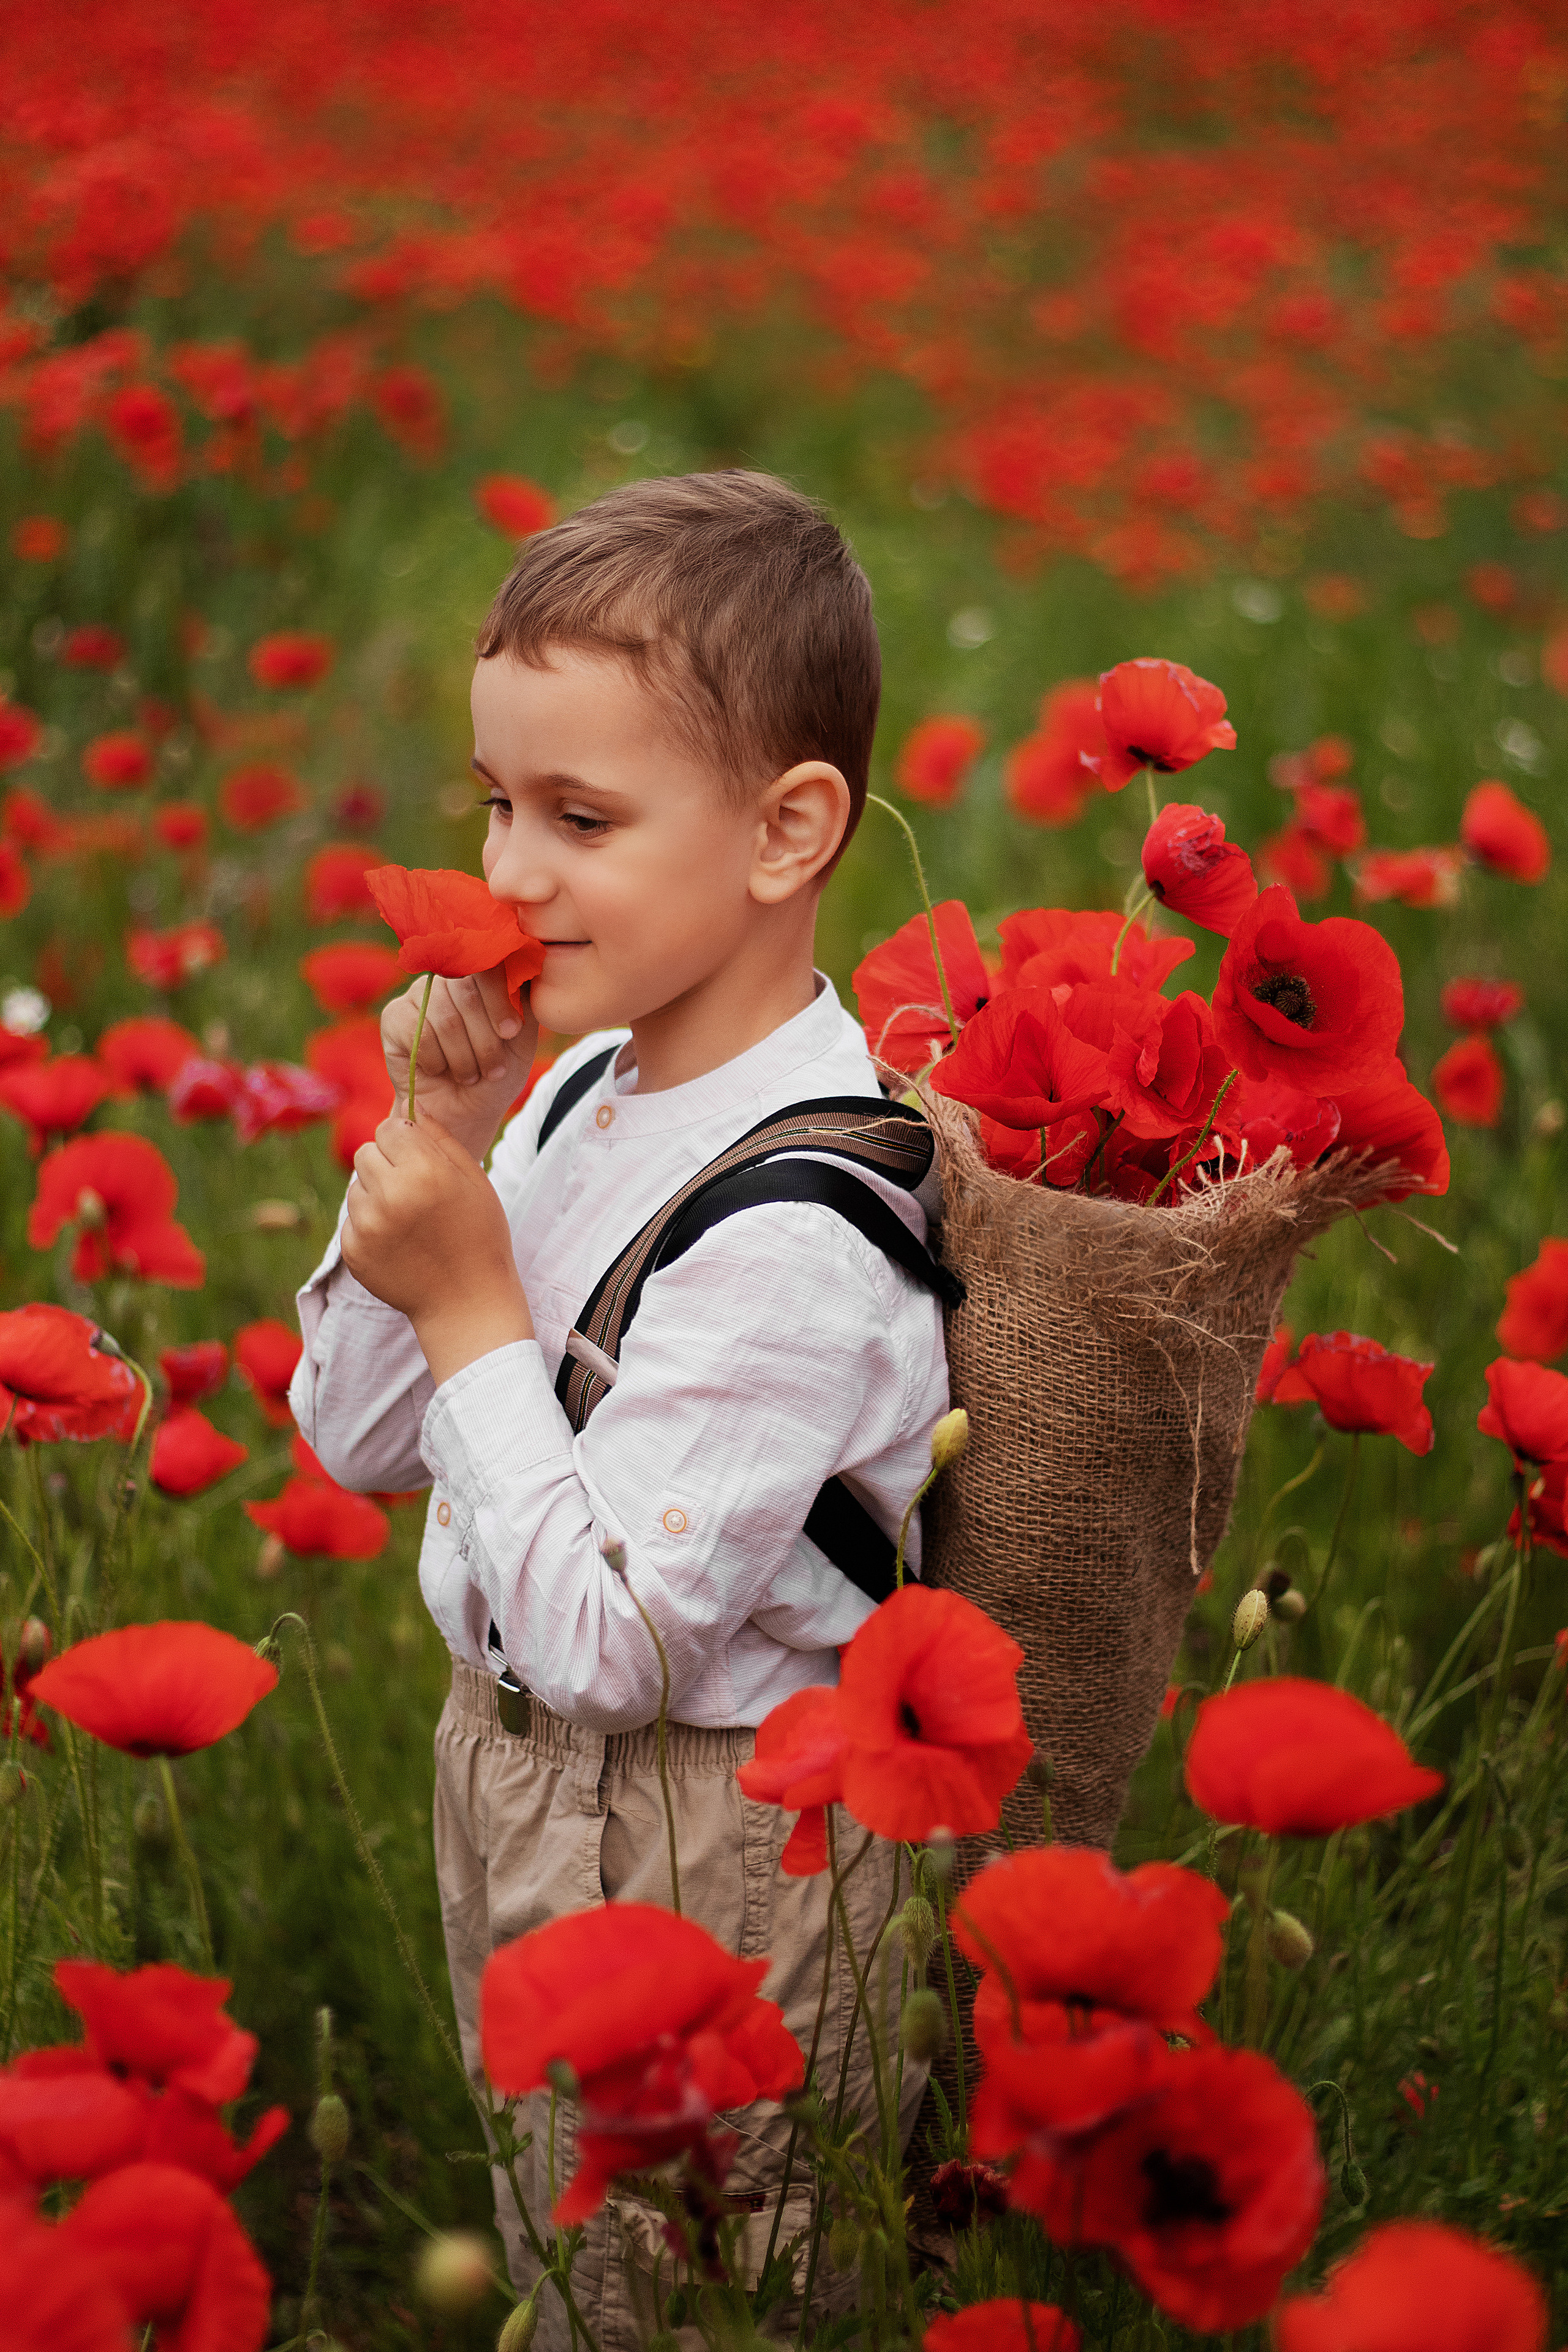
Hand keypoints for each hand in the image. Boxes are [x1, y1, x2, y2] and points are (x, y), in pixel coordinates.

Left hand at [341, 1109, 533, 1384]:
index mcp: (424, 1171)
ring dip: (376, 1193)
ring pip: (356, 1184)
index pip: (390, 1128)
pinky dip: (369, 1224)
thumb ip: (440, 1139)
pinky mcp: (353, 1251)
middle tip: (413, 1189)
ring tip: (407, 1218)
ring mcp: (367, 1225)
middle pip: (367, 1151)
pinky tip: (397, 1241)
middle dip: (387, 1163)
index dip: (405, 1141)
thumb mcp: (473, 1180)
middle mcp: (391, 1195)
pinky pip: (351, 1218)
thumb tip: (412, 1108)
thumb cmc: (479, 1235)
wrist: (467, 1301)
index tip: (420, 1159)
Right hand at [381, 966, 538, 1156]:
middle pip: (467, 992)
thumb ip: (523, 1002)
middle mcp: (447, 978)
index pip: (488, 967)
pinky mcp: (393, 1016)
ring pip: (446, 1019)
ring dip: (464, 1057)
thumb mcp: (521, 1040)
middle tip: (493, 1070)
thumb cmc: (495, 1073)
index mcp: (480, 975)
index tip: (511, 1032)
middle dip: (485, 1039)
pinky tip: (439, 1070)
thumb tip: (523, 968)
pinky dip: (436, 1060)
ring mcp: (417, 994)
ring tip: (469, 1075)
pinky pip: (420, 1033)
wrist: (464, 1113)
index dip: (499, 1000)